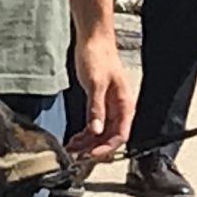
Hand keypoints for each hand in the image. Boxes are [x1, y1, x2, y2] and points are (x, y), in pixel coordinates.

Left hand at [67, 30, 132, 159]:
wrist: (93, 38)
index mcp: (124, 104)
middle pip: (110, 137)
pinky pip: (94, 124)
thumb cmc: (98, 56)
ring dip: (88, 144)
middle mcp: (119, 108)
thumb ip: (96, 108)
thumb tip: (96, 131)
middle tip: (77, 157)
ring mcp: (108, 106)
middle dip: (94, 149)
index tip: (90, 156)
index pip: (120, 135)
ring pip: (101, 133)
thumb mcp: (95, 84)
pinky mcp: (98, 102)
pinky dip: (85, 134)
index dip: (106, 148)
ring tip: (72, 150)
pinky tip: (74, 139)